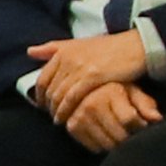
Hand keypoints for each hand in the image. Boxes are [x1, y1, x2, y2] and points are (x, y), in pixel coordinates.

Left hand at [25, 30, 153, 114]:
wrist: (135, 47)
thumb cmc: (109, 48)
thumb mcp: (79, 44)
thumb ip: (53, 48)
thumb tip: (30, 52)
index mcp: (63, 51)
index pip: (42, 78)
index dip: (39, 95)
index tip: (42, 106)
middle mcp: (68, 58)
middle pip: (49, 89)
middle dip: (48, 106)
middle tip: (51, 116)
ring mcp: (79, 67)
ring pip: (59, 95)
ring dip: (56, 111)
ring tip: (59, 121)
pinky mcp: (92, 77)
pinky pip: (72, 98)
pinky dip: (67, 110)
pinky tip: (68, 120)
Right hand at [53, 76, 160, 151]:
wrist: (86, 90)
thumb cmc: (118, 92)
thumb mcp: (134, 92)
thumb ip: (146, 105)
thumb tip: (157, 119)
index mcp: (110, 92)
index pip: (129, 120)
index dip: (140, 126)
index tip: (143, 124)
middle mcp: (92, 104)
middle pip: (119, 136)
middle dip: (129, 137)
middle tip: (131, 131)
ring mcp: (80, 116)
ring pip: (107, 145)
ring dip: (117, 143)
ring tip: (119, 131)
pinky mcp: (72, 127)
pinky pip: (95, 148)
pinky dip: (103, 145)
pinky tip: (106, 133)